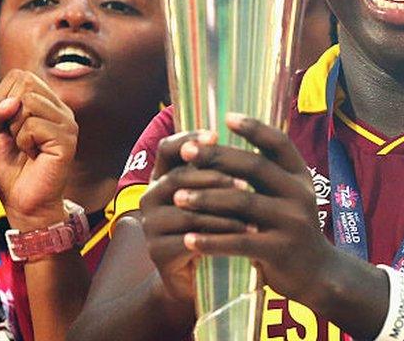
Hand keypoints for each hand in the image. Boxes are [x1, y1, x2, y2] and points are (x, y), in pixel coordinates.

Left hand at [0, 70, 77, 230]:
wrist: (22, 200)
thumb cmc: (9, 167)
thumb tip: (13, 101)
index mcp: (46, 104)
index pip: (21, 76)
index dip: (3, 97)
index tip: (5, 124)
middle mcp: (60, 109)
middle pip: (26, 84)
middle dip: (8, 112)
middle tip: (15, 136)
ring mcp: (67, 123)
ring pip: (28, 103)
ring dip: (15, 128)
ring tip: (25, 146)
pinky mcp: (67, 139)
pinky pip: (34, 125)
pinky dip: (24, 141)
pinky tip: (33, 154)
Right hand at [139, 129, 262, 303]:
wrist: (197, 275)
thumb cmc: (214, 226)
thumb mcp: (219, 194)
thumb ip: (223, 167)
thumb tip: (251, 129)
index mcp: (163, 176)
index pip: (167, 148)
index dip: (188, 138)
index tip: (215, 135)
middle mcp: (150, 196)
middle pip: (178, 178)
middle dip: (214, 179)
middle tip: (246, 185)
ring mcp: (150, 224)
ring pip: (186, 210)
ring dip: (222, 211)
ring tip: (253, 214)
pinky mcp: (157, 251)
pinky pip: (190, 238)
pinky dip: (220, 236)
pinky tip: (243, 235)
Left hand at [143, 114, 337, 304]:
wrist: (318, 272)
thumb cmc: (291, 229)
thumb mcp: (289, 196)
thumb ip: (267, 175)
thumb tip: (226, 146)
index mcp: (301, 176)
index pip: (279, 143)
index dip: (254, 128)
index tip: (226, 117)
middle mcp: (300, 194)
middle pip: (255, 167)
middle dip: (217, 157)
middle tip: (187, 152)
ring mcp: (292, 222)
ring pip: (243, 202)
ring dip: (206, 199)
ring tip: (177, 198)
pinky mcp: (280, 250)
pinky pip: (239, 242)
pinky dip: (212, 240)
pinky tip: (190, 239)